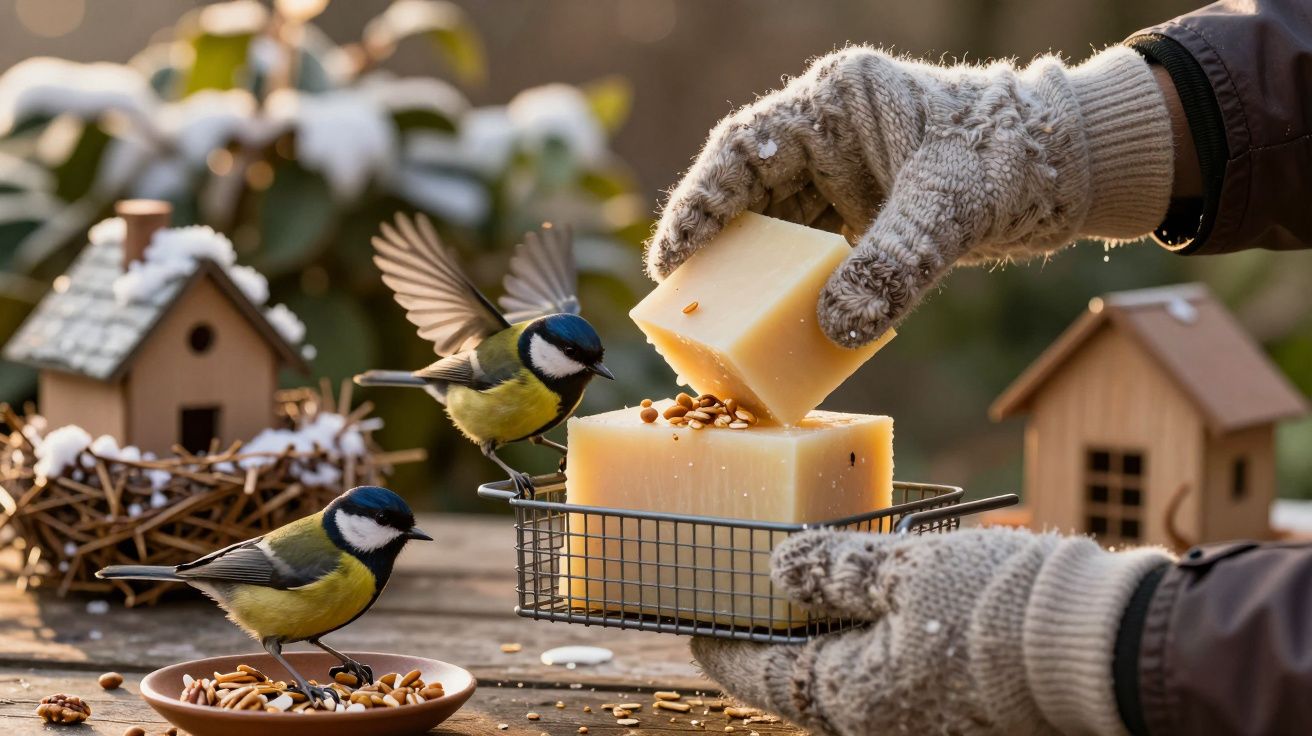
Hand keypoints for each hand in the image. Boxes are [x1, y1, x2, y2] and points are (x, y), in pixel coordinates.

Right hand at [647, 46, 1173, 346]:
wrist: (1073, 168)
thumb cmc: (1014, 156)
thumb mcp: (951, 206)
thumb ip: (896, 263)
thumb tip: (836, 330)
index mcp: (835, 103)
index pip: (742, 150)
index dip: (698, 204)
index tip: (670, 259)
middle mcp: (828, 138)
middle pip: (748, 196)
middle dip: (718, 254)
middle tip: (686, 312)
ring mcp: (843, 179)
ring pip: (777, 233)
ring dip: (755, 282)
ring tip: (724, 333)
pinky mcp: (863, 218)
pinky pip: (815, 259)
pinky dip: (800, 296)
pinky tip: (785, 334)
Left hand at [691, 528, 1169, 735]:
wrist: (1106, 652)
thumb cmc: (1000, 610)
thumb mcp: (906, 569)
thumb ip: (835, 569)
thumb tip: (777, 568)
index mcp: (852, 698)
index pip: (761, 675)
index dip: (724, 646)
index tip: (697, 626)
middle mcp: (882, 724)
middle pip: (806, 680)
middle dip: (780, 639)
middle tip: (757, 599)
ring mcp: (926, 723)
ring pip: (856, 677)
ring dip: (832, 636)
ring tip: (819, 591)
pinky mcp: (967, 714)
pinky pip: (901, 676)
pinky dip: (881, 640)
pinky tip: (888, 601)